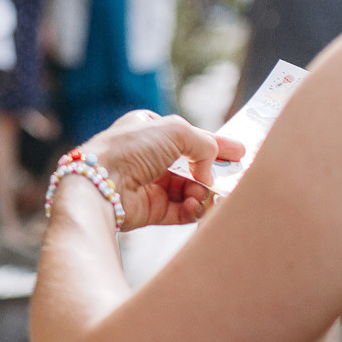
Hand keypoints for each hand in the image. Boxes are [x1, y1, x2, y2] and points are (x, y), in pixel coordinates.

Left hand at [78, 112, 246, 229]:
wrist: (100, 183)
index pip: (189, 137)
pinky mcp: (148, 210)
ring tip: (202, 194)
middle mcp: (147, 157)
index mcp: (148, 129)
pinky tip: (194, 206)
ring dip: (201, 193)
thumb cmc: (131, 149)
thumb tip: (210, 168)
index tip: (241, 153)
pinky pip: (180, 212)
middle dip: (211, 174)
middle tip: (234, 180)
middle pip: (191, 166)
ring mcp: (148, 184)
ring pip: (189, 190)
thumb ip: (204, 144)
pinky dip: (192, 210)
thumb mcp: (175, 131)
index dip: (215, 144)